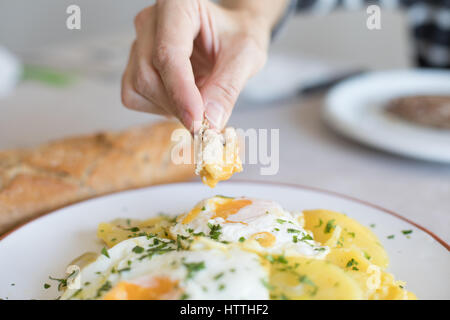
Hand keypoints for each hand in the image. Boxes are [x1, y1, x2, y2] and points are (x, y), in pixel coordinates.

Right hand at [121, 0, 283, 132]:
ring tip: (199, 96)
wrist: (230, 35)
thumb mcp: (246, 56)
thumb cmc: (237, 36)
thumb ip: (228, 87)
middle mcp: (149, 21)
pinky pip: (135, 96)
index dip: (180, 92)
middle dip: (178, 104)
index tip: (197, 120)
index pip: (168, 53)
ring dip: (170, 106)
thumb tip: (210, 121)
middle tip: (207, 117)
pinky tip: (183, 97)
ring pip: (139, 87)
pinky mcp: (133, 65)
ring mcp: (137, 43)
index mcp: (177, 5)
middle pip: (148, 74)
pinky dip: (160, 107)